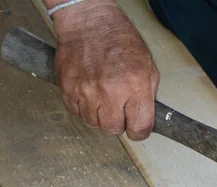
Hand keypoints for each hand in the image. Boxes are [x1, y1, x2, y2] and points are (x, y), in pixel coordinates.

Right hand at [52, 2, 159, 139]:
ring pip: (94, 123)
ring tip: (104, 99)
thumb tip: (145, 118)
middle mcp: (109, 91)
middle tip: (121, 111)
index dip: (140, 132)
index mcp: (134, 86)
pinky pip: (77, 112)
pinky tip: (91, 95)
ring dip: (101, 117)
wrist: (89, 24)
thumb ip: (148, 96)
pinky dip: (85, 108)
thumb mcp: (148, 68)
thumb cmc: (120, 42)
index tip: (138, 130)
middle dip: (120, 124)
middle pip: (113, 129)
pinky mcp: (68, 90)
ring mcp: (86, 91)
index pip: (139, 127)